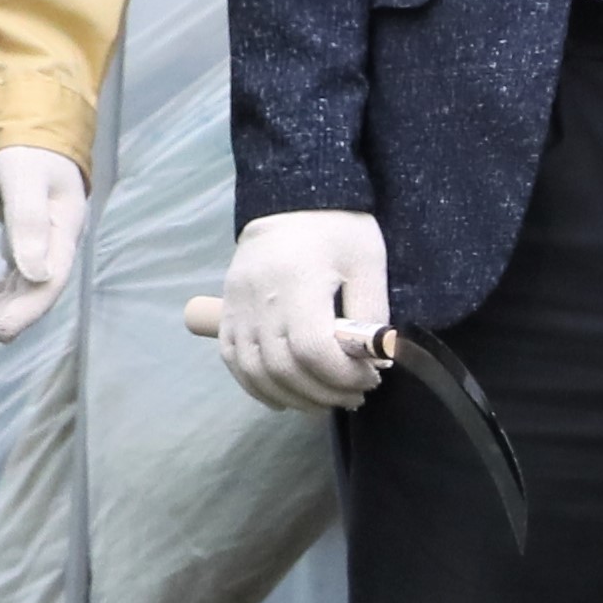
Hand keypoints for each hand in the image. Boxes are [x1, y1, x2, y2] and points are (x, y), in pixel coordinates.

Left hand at [0, 147, 89, 349]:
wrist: (32, 135)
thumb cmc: (30, 151)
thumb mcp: (26, 178)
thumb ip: (29, 221)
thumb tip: (35, 274)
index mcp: (63, 234)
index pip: (49, 284)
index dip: (26, 312)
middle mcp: (54, 249)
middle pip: (30, 295)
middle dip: (1, 321)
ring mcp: (39, 250)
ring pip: (17, 293)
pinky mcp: (22, 248)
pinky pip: (7, 284)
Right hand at [216, 209, 389, 410]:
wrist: (289, 202)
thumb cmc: (337, 230)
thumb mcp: (367, 263)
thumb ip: (373, 313)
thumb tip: (374, 361)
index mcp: (297, 280)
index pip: (312, 349)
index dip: (342, 376)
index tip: (370, 378)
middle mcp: (259, 297)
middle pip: (283, 368)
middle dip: (324, 393)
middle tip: (355, 395)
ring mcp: (236, 306)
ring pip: (255, 372)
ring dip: (294, 397)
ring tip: (326, 400)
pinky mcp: (227, 312)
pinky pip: (234, 361)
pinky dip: (259, 387)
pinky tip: (288, 396)